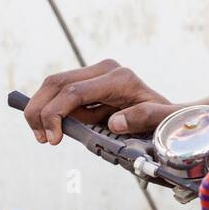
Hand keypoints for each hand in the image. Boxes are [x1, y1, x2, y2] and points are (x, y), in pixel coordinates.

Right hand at [23, 58, 178, 145]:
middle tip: (42, 139)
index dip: (55, 114)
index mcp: (120, 78)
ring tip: (48, 136)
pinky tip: (56, 128)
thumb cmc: (165, 118)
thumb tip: (115, 122)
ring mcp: (97, 73)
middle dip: (40, 111)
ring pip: (53, 85)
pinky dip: (51, 110)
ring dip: (42, 111)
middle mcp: (106, 69)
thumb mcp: (161, 120)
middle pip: (56, 83)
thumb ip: (145, 117)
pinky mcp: (90, 81)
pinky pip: (60, 92)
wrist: (167, 111)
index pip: (74, 91)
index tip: (53, 140)